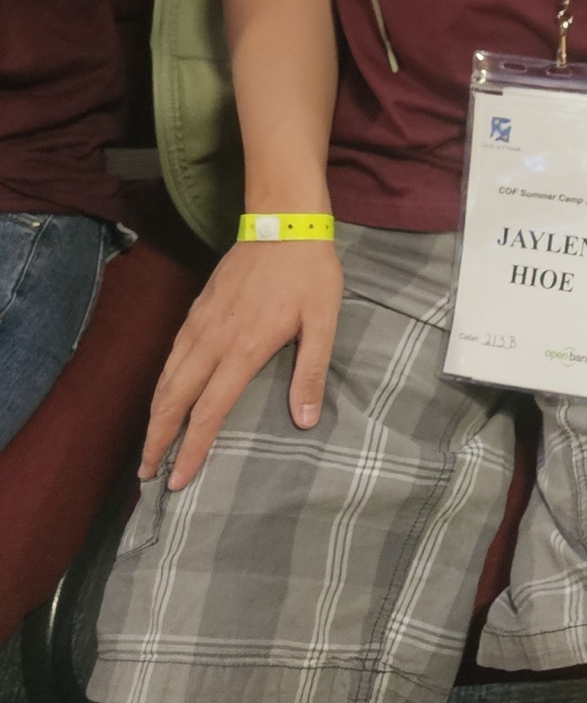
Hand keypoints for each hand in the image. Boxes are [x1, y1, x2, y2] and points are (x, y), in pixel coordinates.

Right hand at [143, 239, 342, 491]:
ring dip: (154, 415)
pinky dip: (162, 384)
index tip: (177, 479)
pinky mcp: (196, 310)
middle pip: (173, 399)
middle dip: (157, 440)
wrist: (284, 223)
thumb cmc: (310, 274)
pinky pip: (171, 355)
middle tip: (147, 475)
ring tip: (150, 445)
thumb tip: (305, 421)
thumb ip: (311, 372)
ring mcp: (199, 323)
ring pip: (166, 378)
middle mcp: (212, 340)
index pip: (209, 411)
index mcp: (242, 349)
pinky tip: (164, 397)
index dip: (191, 448)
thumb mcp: (323, 322)